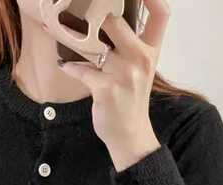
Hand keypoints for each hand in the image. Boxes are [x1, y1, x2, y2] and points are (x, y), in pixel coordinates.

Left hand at [45, 0, 169, 171]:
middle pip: (117, 22)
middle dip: (97, 15)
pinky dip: (69, 66)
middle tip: (82, 11)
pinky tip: (64, 64)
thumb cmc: (132, 100)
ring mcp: (123, 73)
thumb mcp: (141, 70)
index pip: (161, 15)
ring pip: (93, 45)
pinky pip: (80, 69)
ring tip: (60, 31)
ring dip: (73, 38)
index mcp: (151, 51)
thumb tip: (108, 22)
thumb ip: (132, 46)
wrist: (129, 134)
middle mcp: (140, 59)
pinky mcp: (105, 88)